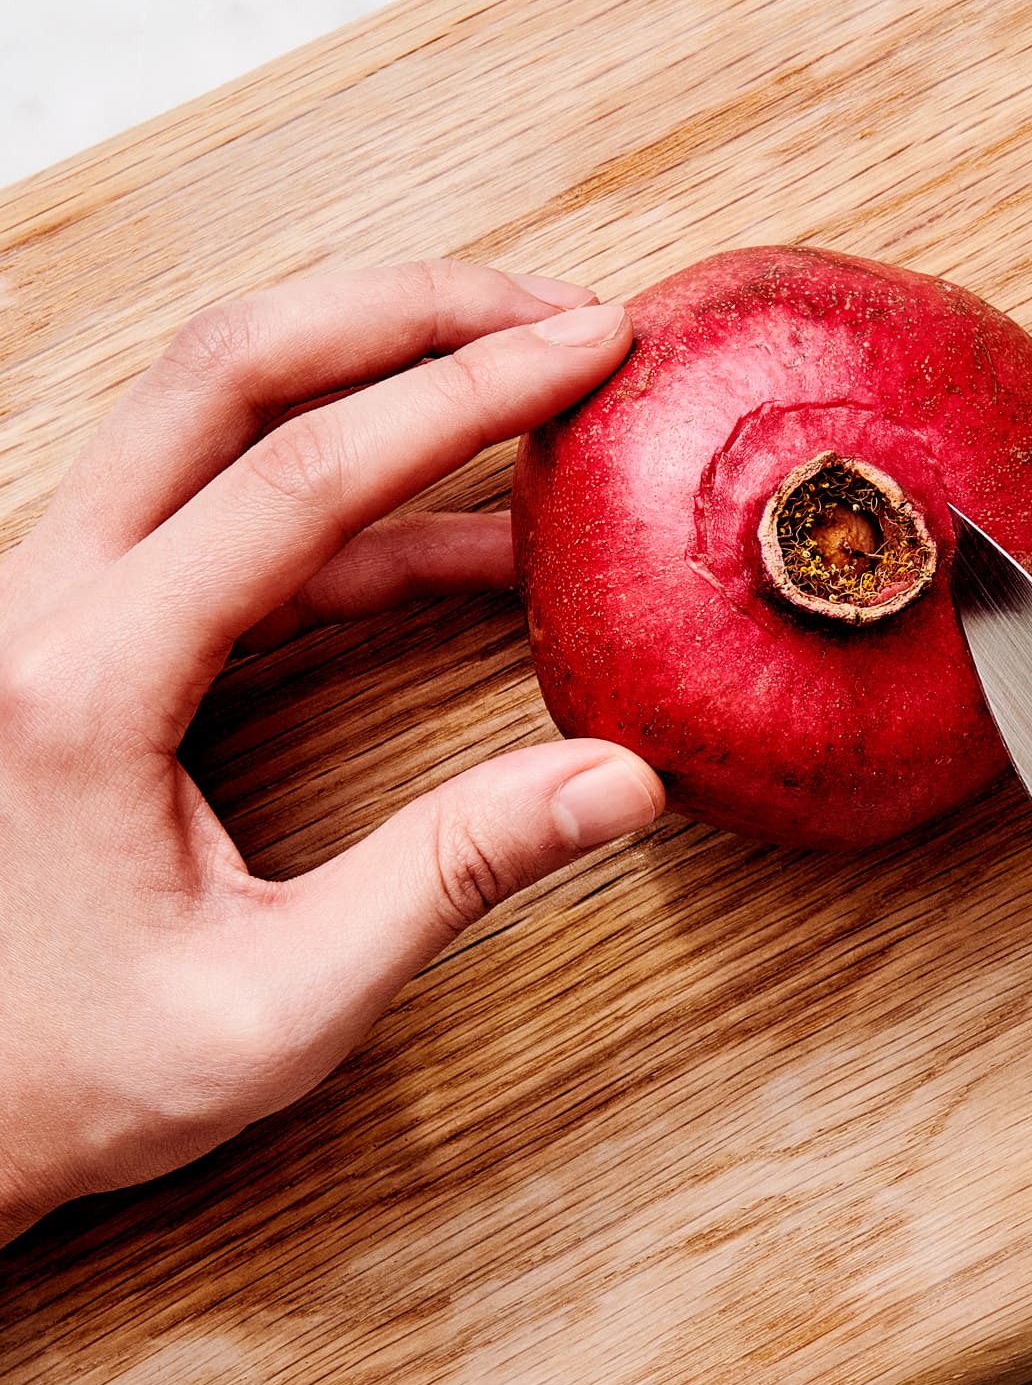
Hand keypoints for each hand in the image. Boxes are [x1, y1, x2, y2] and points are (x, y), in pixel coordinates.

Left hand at [0, 260, 663, 1244]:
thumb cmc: (78, 1071)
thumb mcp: (279, 1005)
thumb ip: (449, 878)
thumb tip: (620, 783)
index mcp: (83, 686)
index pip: (299, 478)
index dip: (464, 397)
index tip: (588, 354)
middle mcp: (39, 607)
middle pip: (229, 371)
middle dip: (411, 313)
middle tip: (564, 316)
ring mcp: (46, 603)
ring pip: (212, 410)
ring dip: (375, 372)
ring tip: (534, 387)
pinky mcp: (77, 626)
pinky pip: (219, 505)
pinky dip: (351, 489)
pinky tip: (474, 537)